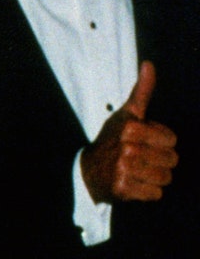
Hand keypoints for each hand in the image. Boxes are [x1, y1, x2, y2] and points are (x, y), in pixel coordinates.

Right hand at [82, 61, 177, 202]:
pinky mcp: (123, 190)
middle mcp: (127, 148)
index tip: (143, 142)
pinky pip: (155, 194)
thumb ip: (142, 91)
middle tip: (140, 159)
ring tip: (138, 172)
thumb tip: (148, 64)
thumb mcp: (126, 115)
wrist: (87, 172)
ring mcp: (124, 170)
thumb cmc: (111, 141)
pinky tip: (134, 184)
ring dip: (155, 177)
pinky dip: (147, 192)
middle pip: (171, 159)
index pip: (172, 139)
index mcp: (131, 128)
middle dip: (159, 161)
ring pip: (166, 177)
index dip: (161, 141)